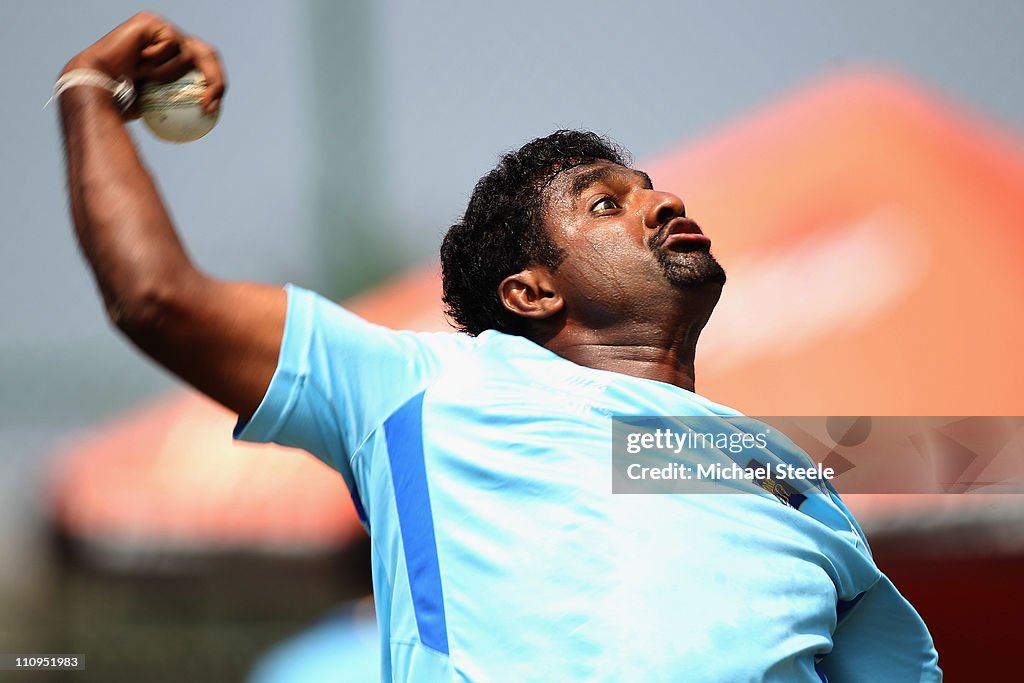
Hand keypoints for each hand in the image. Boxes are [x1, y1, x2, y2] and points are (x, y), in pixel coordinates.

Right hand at [62, 12, 225, 112]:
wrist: (99, 87)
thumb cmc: (124, 101)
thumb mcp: (161, 106)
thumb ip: (183, 104)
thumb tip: (210, 118)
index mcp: (175, 57)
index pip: (206, 67)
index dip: (216, 86)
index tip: (212, 110)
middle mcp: (169, 39)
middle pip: (208, 54)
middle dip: (215, 78)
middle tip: (208, 101)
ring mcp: (161, 28)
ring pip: (188, 52)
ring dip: (169, 73)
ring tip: (148, 77)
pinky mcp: (152, 22)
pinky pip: (172, 45)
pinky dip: (159, 61)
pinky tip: (141, 63)